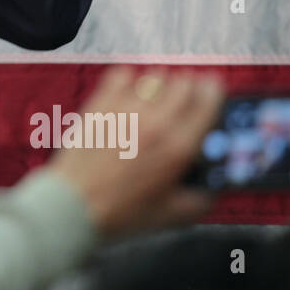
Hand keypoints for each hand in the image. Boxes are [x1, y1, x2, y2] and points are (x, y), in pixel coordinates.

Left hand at [49, 67, 223, 237]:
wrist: (74, 206)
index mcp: (178, 147)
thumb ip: (201, 198)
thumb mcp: (173, 214)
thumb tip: (214, 184)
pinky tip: (130, 94)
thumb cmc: (121, 213)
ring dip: (162, 85)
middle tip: (187, 100)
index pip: (208, 99)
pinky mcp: (100, 105)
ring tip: (159, 100)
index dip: (214, 91)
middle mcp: (155, 122)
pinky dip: (130, 79)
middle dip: (190, 88)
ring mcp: (125, 110)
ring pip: (156, 76)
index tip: (213, 92)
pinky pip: (122, 74)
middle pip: (184, 81)